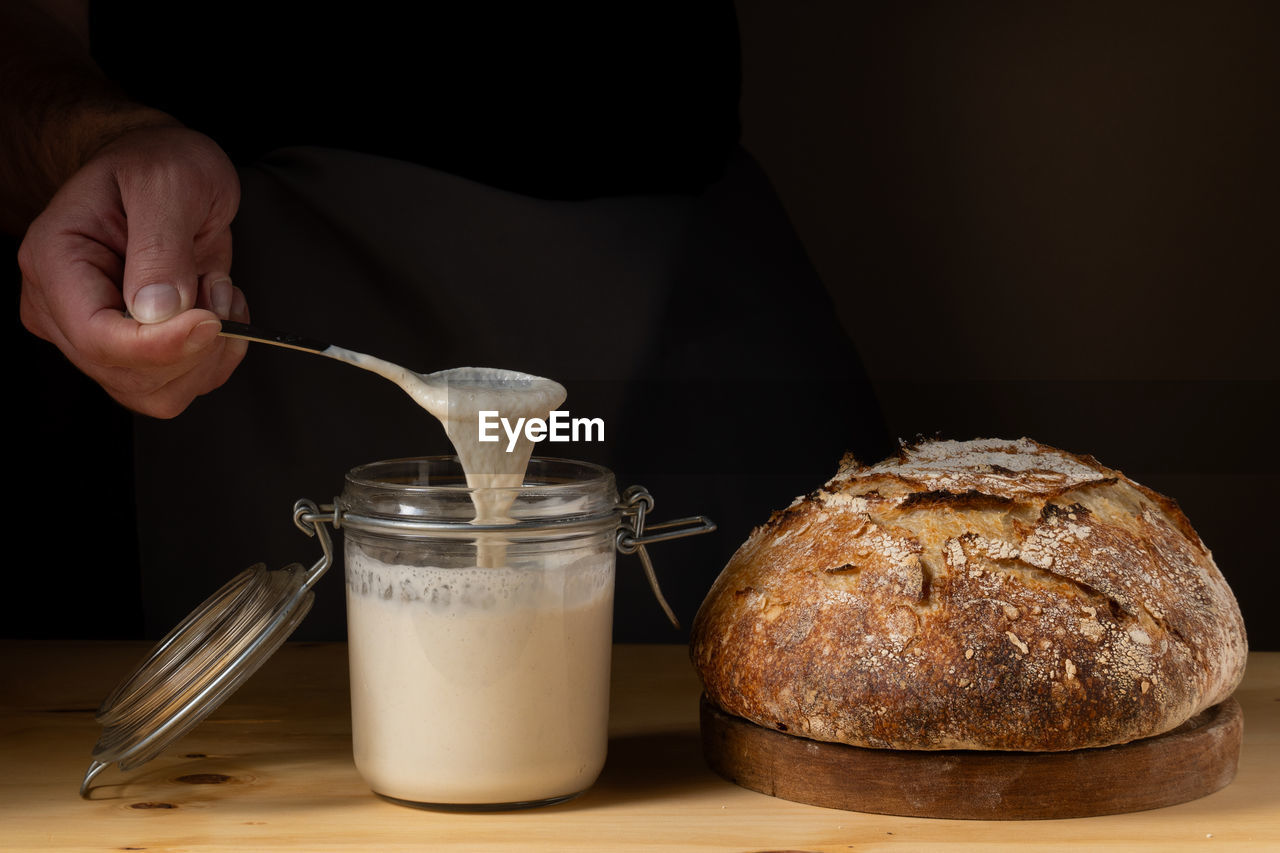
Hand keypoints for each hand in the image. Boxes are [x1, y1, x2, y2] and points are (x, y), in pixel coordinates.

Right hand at [18, 125, 248, 417]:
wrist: (167, 168)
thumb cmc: (159, 162)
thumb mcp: (167, 180)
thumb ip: (161, 244)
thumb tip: (157, 311)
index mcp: (55, 262)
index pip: (97, 338)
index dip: (160, 346)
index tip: (211, 321)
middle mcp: (64, 308)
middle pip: (128, 374)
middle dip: (192, 345)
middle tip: (213, 284)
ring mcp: (97, 336)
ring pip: (157, 392)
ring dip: (208, 353)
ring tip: (214, 289)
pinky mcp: (133, 352)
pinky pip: (180, 384)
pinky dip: (216, 357)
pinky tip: (217, 307)